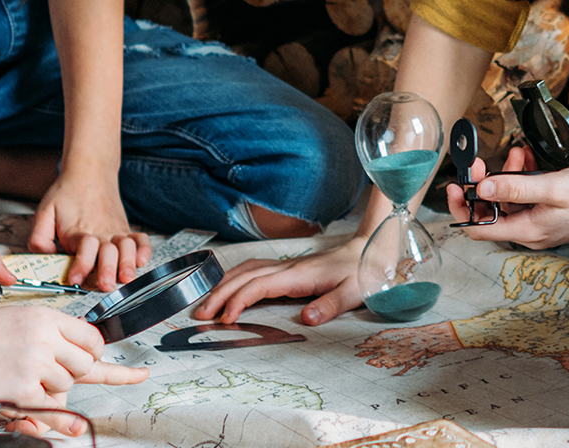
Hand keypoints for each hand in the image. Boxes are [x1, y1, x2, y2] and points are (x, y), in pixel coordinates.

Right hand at [0, 307, 146, 410]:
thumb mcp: (18, 318)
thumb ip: (49, 332)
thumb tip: (79, 347)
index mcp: (45, 318)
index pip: (91, 337)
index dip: (94, 351)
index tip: (94, 358)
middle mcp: (44, 339)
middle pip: (84, 365)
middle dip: (74, 373)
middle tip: (52, 372)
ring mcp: (36, 365)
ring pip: (67, 387)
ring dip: (52, 389)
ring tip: (24, 379)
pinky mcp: (24, 390)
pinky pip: (53, 408)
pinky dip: (59, 418)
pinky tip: (68, 422)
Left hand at [30, 168, 148, 290]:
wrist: (89, 170)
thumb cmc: (67, 193)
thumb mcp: (45, 211)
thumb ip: (40, 237)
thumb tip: (45, 256)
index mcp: (79, 231)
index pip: (83, 249)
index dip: (79, 266)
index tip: (74, 279)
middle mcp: (101, 232)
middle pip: (108, 252)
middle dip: (108, 270)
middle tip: (106, 285)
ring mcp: (115, 231)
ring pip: (127, 248)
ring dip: (128, 263)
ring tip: (126, 277)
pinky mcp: (125, 229)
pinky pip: (141, 240)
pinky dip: (144, 250)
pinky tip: (141, 261)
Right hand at [189, 239, 364, 326]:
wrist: (369, 250)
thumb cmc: (361, 273)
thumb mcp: (352, 293)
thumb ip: (329, 306)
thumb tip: (306, 318)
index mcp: (298, 275)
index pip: (259, 286)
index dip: (239, 301)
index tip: (226, 318)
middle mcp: (286, 268)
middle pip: (243, 277)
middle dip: (218, 294)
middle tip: (199, 314)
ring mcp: (285, 266)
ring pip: (245, 270)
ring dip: (222, 285)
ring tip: (205, 302)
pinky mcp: (287, 268)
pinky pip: (253, 269)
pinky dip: (234, 277)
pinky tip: (228, 285)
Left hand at [447, 147, 568, 248]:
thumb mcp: (553, 187)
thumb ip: (516, 187)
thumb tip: (481, 188)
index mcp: (528, 231)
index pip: (478, 229)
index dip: (461, 207)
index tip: (456, 184)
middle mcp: (531, 232)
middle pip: (492, 211)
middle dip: (486, 183)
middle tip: (484, 160)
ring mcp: (540, 223)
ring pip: (509, 199)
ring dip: (508, 175)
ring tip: (519, 154)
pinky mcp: (550, 213)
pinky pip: (526, 196)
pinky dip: (524, 177)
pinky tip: (530, 160)